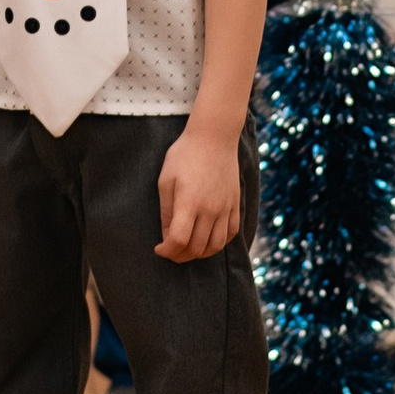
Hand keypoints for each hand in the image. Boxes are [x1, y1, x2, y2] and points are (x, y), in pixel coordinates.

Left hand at [156, 119, 242, 260]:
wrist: (214, 137)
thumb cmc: (184, 155)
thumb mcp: (166, 180)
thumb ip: (166, 211)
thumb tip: (167, 236)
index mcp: (189, 203)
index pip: (179, 240)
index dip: (167, 251)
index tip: (159, 248)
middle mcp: (210, 209)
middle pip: (197, 248)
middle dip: (180, 255)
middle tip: (171, 250)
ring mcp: (225, 208)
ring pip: (215, 246)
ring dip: (199, 253)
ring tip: (188, 248)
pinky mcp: (235, 204)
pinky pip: (231, 234)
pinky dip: (218, 243)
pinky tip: (207, 240)